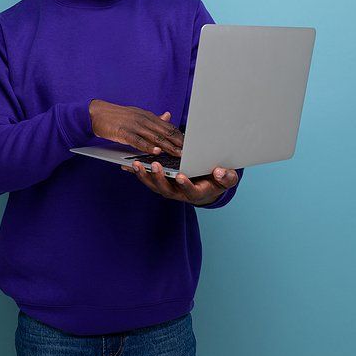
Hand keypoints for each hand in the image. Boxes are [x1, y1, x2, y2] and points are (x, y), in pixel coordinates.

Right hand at [89, 99, 183, 156]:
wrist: (95, 113)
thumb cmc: (116, 116)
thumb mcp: (137, 114)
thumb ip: (153, 118)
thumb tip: (168, 116)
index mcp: (147, 116)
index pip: (167, 126)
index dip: (179, 135)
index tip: (190, 144)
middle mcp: (143, 119)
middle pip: (164, 131)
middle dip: (177, 142)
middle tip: (189, 151)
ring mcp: (133, 126)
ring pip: (154, 136)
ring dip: (167, 146)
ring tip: (178, 154)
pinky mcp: (123, 132)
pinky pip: (138, 140)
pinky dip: (148, 146)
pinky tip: (156, 151)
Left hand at [121, 157, 239, 205]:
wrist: (208, 183)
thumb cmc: (218, 180)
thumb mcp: (228, 179)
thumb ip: (227, 177)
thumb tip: (221, 172)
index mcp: (195, 192)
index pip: (190, 191)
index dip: (185, 184)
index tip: (180, 176)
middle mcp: (179, 193)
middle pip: (166, 189)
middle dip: (160, 177)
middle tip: (155, 165)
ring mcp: (168, 188)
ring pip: (153, 185)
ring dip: (144, 175)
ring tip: (136, 163)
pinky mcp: (160, 182)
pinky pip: (148, 178)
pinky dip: (138, 172)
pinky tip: (127, 164)